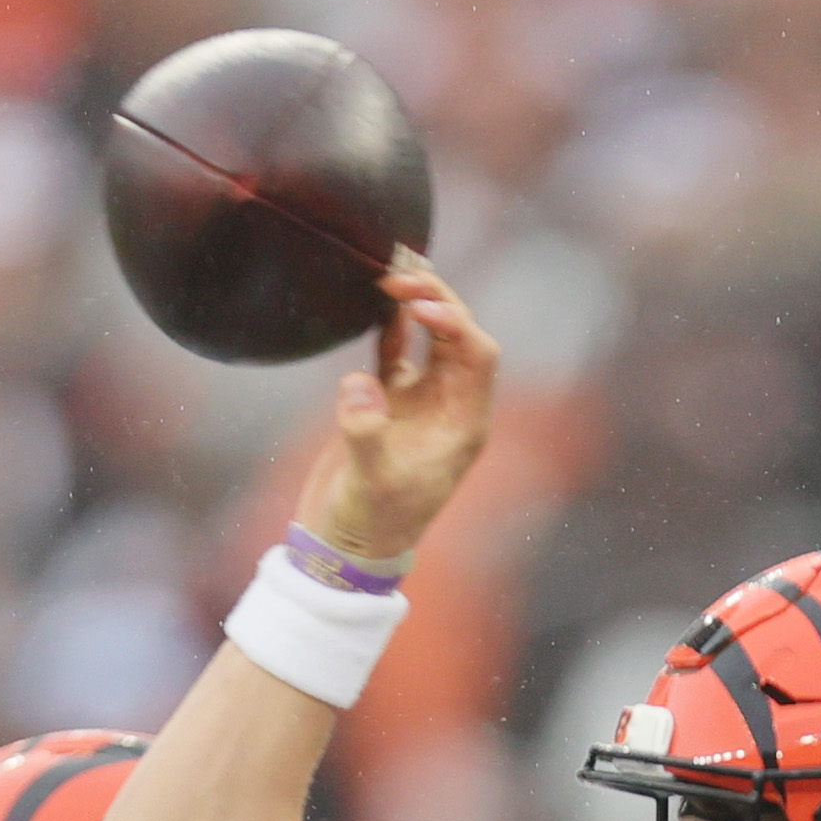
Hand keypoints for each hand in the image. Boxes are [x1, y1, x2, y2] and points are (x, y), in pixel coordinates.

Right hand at [293, 257, 498, 565]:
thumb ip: (366, 433)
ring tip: (391, 271)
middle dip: (437, 299)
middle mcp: (448, 408)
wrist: (343, 549)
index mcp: (463, 426)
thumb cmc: (367, 524)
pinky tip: (377, 296)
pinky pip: (397, 351)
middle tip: (400, 275)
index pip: (477, 355)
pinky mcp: (389, 404)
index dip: (456, 322)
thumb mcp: (369, 483)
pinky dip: (390, 324)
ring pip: (430, 337)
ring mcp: (420, 404)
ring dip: (416, 303)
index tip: (421, 306)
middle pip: (459, 335)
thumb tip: (358, 384)